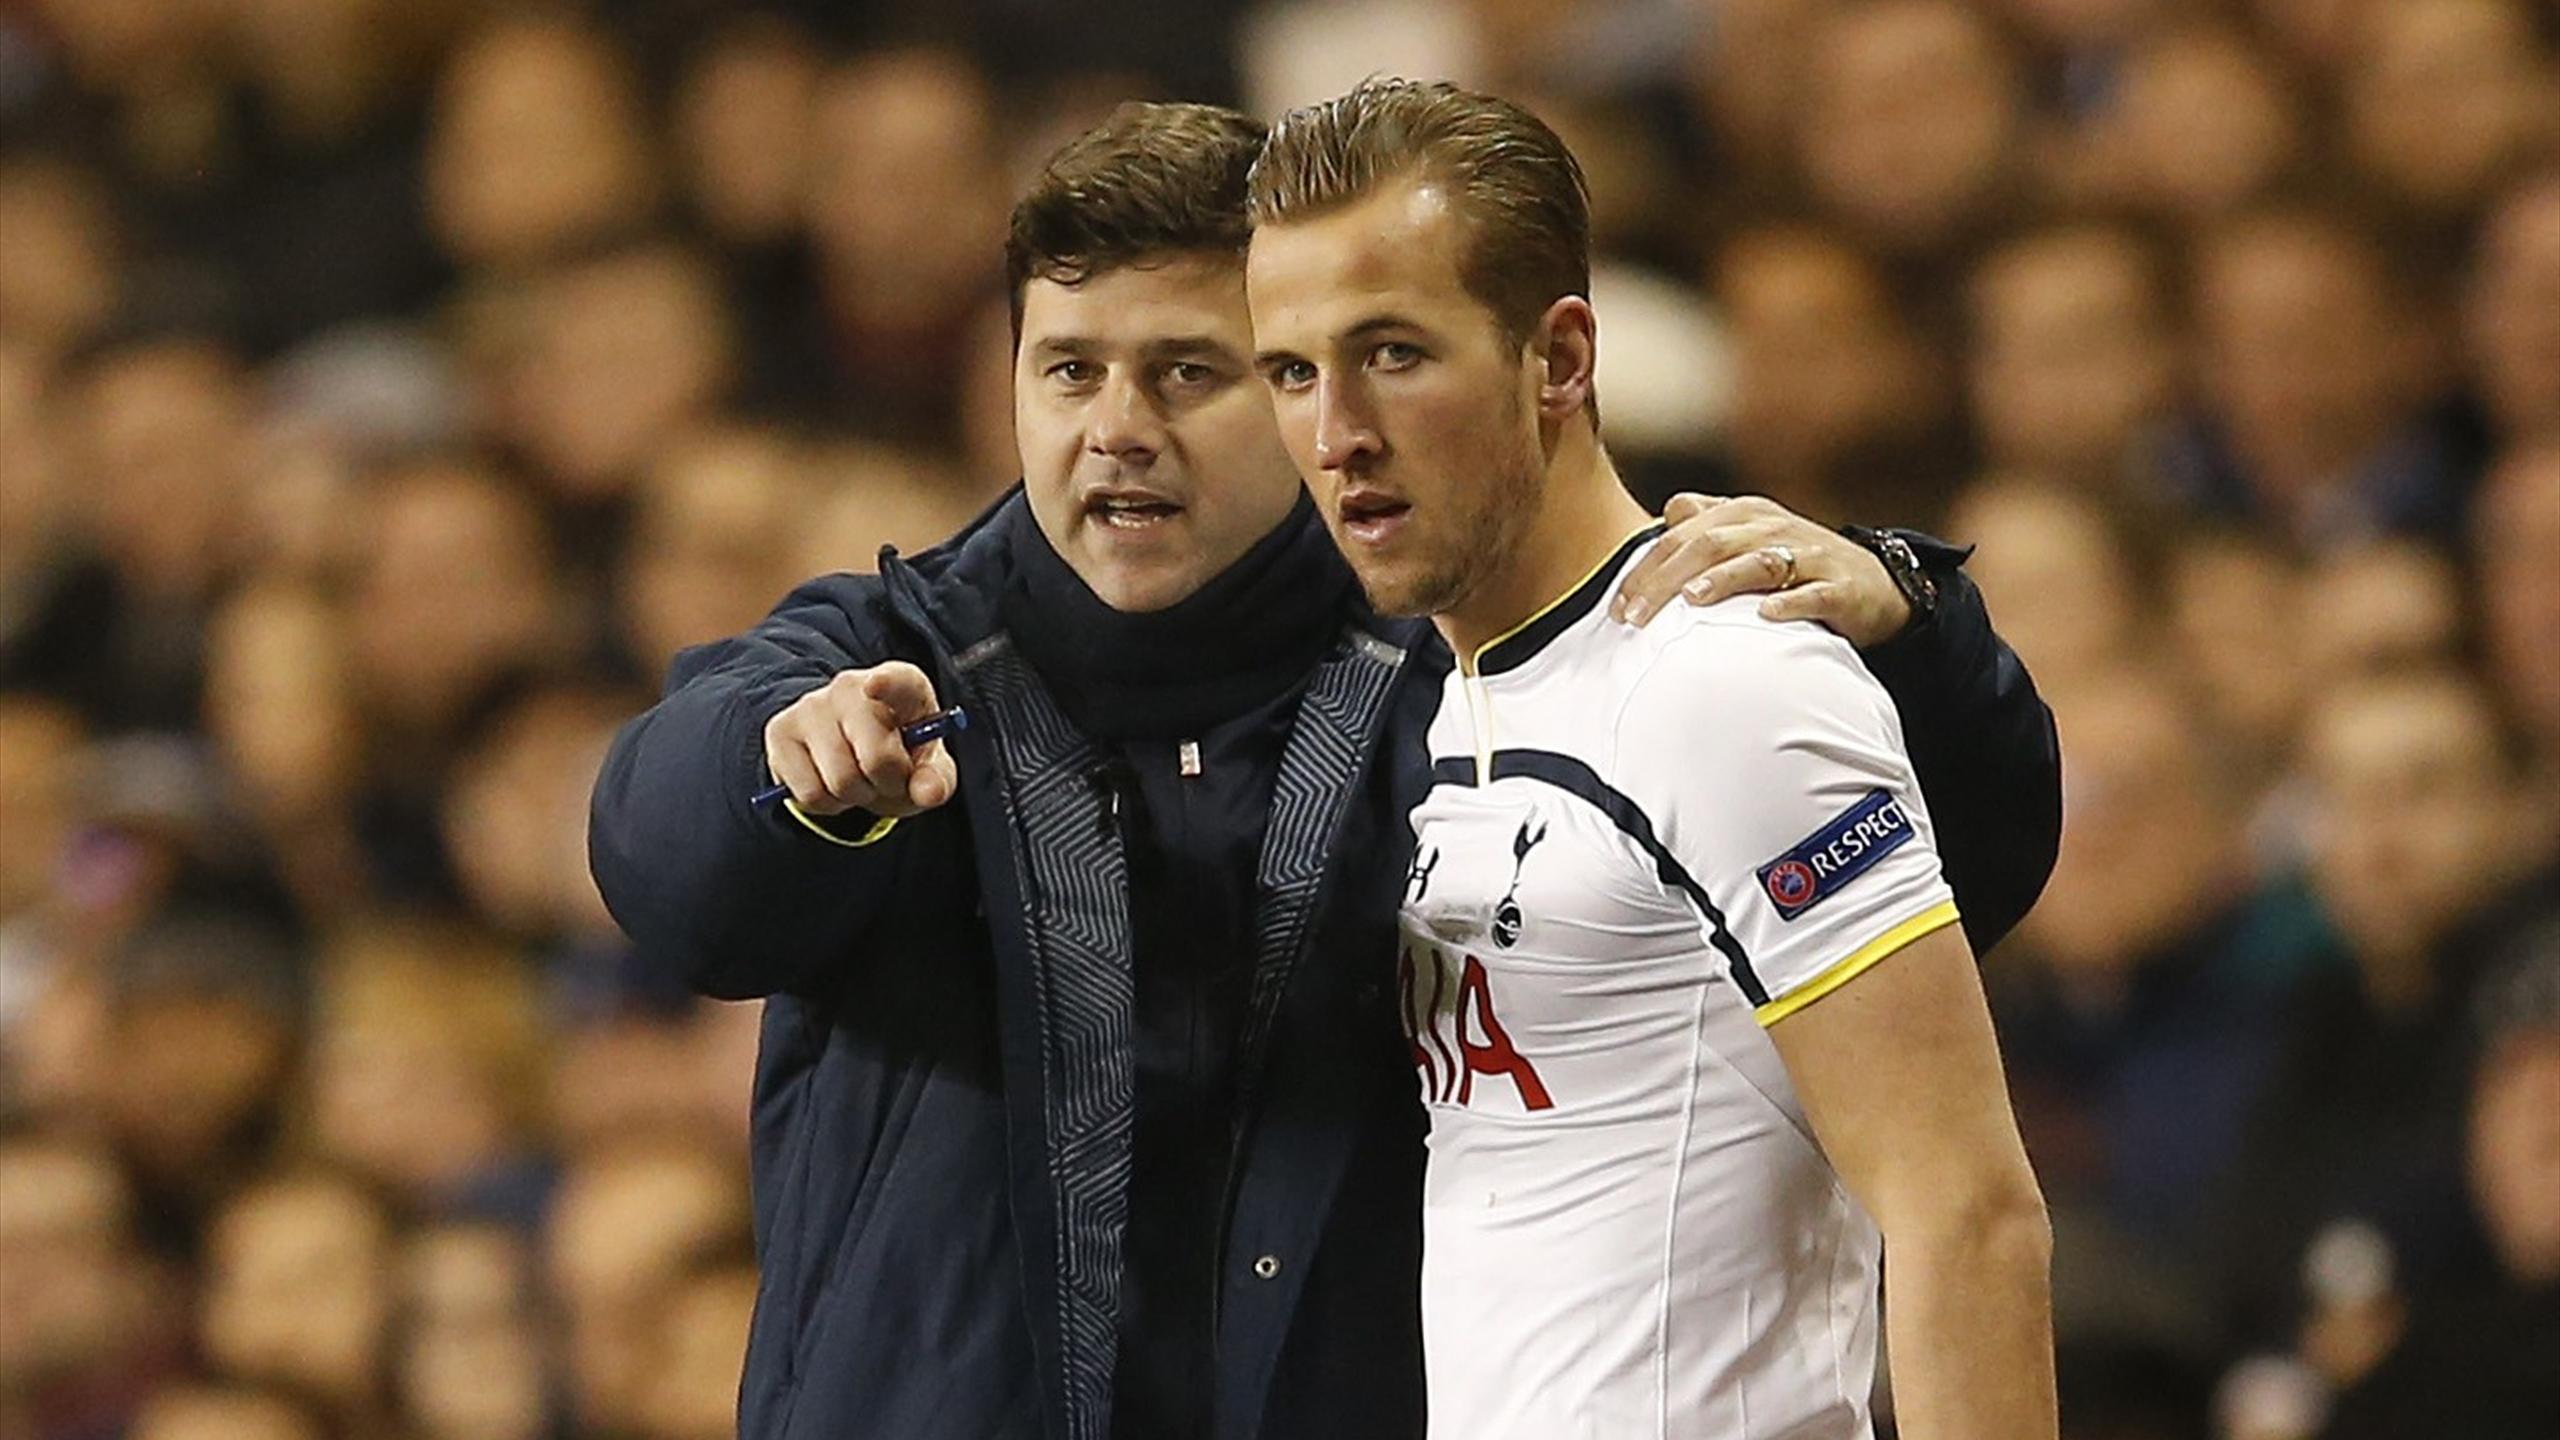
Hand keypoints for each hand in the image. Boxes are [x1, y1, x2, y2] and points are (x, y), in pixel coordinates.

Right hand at [762, 663, 958, 816]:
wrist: (851, 751)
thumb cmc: (898, 754)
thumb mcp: (927, 767)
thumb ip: (936, 779)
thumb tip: (929, 793)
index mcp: (901, 683)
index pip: (895, 680)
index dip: (885, 684)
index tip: (875, 687)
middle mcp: (850, 686)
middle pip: (877, 759)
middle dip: (889, 784)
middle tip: (888, 778)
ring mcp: (811, 706)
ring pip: (840, 782)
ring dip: (856, 797)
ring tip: (859, 779)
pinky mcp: (780, 732)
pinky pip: (809, 794)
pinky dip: (827, 805)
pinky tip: (831, 783)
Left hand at [1612, 494, 1914, 647]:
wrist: (1874, 584)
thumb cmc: (1796, 565)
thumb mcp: (1750, 538)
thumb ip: (1707, 526)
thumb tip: (1665, 514)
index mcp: (1744, 514)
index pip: (1681, 536)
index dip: (1645, 569)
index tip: (1617, 608)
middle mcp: (1772, 528)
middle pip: (1709, 546)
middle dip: (1667, 580)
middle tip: (1635, 617)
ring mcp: (1808, 556)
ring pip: (1759, 562)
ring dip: (1723, 579)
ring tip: (1692, 599)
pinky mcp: (1839, 587)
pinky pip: (1813, 593)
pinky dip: (1790, 602)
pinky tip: (1765, 616)